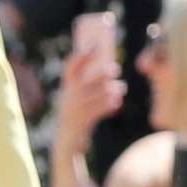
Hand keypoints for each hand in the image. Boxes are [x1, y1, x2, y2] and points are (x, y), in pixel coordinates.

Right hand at [52, 45, 124, 162]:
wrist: (67, 142)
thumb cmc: (75, 116)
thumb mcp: (74, 99)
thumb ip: (83, 86)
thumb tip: (106, 67)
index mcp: (65, 89)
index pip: (71, 67)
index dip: (82, 55)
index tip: (94, 45)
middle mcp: (69, 97)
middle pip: (90, 78)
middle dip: (104, 72)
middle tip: (115, 69)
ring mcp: (77, 109)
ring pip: (101, 93)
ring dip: (113, 89)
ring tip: (120, 88)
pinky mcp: (85, 120)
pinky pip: (103, 108)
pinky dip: (112, 104)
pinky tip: (116, 102)